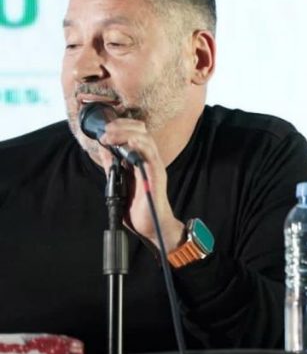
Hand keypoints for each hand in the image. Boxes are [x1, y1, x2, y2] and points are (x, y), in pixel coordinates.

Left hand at [96, 118, 184, 251]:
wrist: (151, 227)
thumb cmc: (138, 208)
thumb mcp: (119, 183)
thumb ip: (113, 166)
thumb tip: (103, 150)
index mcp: (141, 161)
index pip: (135, 134)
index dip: (121, 127)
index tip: (104, 130)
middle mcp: (149, 161)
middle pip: (141, 132)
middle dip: (122, 126)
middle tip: (106, 130)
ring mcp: (154, 167)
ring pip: (145, 139)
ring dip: (126, 133)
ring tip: (110, 135)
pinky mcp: (156, 175)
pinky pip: (151, 156)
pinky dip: (141, 145)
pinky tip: (131, 142)